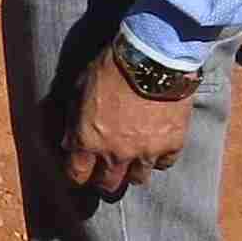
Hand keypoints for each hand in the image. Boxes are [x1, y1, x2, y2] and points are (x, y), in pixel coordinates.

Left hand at [61, 49, 195, 199]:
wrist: (152, 57)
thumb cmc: (111, 67)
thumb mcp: (80, 90)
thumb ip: (75, 121)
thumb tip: (70, 141)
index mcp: (88, 140)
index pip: (77, 174)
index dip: (77, 175)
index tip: (81, 171)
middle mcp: (115, 153)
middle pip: (108, 184)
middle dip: (104, 179)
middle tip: (106, 171)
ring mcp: (145, 152)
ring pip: (138, 178)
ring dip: (133, 170)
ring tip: (133, 159)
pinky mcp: (171, 144)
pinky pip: (165, 163)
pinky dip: (160, 157)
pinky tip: (157, 146)